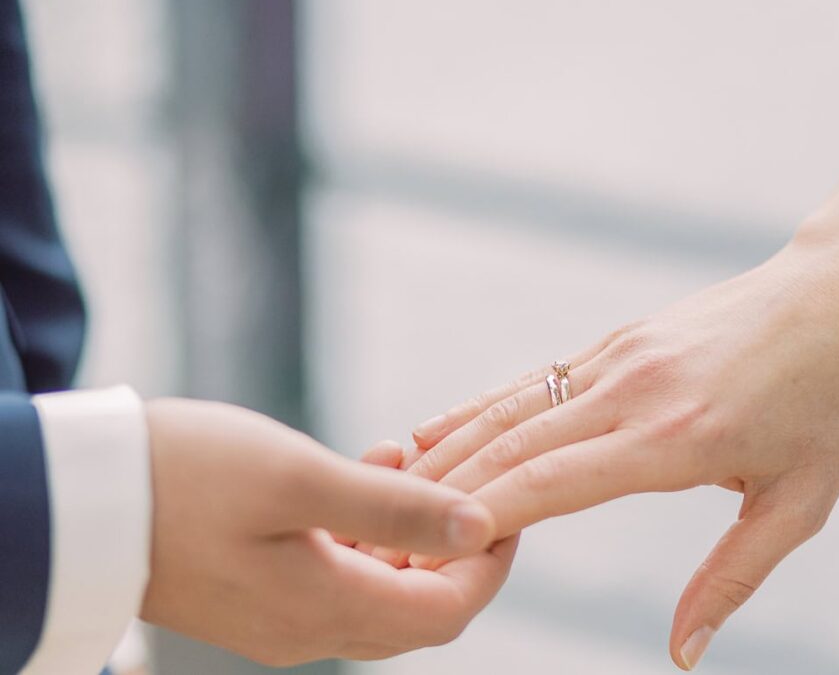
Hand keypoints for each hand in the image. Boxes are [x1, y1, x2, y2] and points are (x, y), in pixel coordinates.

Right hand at [140, 398, 513, 664]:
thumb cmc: (185, 476)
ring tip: (413, 460)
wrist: (82, 499)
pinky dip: (367, 529)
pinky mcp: (257, 592)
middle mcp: (309, 627)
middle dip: (455, 548)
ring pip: (380, 586)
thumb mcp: (298, 479)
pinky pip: (338, 572)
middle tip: (467, 482)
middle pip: (419, 606)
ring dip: (410, 532)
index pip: (446, 611)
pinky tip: (367, 468)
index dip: (490, 565)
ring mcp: (280, 615)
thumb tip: (476, 527)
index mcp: (326, 607)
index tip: (509, 509)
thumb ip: (394, 509)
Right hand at [405, 239, 838, 669]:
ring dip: (448, 450)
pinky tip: (441, 429)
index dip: (479, 520)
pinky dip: (480, 409)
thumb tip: (684, 654)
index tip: (426, 554)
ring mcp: (616, 358)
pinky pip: (532, 381)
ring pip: (511, 408)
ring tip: (392, 488)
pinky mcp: (614, 341)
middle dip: (442, 496)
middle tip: (388, 540)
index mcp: (673, 439)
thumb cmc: (828, 405)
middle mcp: (629, 391)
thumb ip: (732, 578)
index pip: (548, 484)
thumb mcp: (799, 503)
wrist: (834, 297)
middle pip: (511, 446)